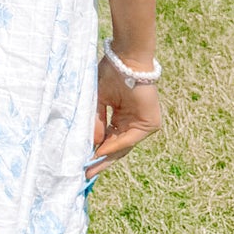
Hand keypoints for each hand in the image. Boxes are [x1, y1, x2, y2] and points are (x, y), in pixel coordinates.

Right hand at [87, 55, 161, 179]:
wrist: (128, 60)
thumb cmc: (112, 74)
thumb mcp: (98, 100)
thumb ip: (97, 122)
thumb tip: (93, 144)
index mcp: (121, 117)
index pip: (109, 140)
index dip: (96, 151)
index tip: (82, 162)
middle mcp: (132, 123)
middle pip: (117, 147)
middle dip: (101, 160)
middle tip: (87, 173)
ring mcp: (142, 124)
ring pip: (123, 146)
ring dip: (107, 156)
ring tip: (91, 165)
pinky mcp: (150, 123)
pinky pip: (131, 138)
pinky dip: (117, 145)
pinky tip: (103, 152)